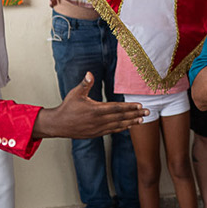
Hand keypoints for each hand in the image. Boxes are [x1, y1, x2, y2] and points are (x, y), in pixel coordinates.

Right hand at [32, 73, 148, 139]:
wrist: (58, 125)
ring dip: (131, 122)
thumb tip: (89, 74)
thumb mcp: (75, 93)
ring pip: (118, 125)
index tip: (140, 105)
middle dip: (135, 114)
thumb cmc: (67, 107)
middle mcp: (99, 120)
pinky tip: (128, 126)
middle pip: (121, 117)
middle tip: (148, 112)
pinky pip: (112, 131)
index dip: (130, 107)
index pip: (117, 108)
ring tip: (141, 120)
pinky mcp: (96, 134)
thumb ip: (85, 84)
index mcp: (96, 110)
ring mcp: (98, 128)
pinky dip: (122, 128)